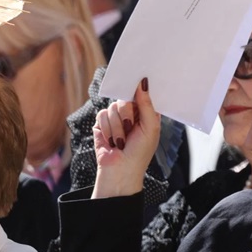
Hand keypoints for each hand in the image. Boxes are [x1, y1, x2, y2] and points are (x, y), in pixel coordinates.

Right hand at [92, 77, 160, 197]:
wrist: (120, 170)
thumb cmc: (140, 153)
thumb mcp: (150, 128)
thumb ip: (147, 105)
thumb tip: (143, 83)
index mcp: (146, 113)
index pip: (142, 93)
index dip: (140, 88)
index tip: (139, 80)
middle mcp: (130, 113)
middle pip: (125, 99)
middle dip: (127, 115)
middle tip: (130, 128)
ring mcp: (115, 118)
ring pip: (112, 107)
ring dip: (117, 127)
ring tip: (121, 141)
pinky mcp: (101, 124)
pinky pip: (101, 115)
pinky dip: (107, 129)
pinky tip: (111, 140)